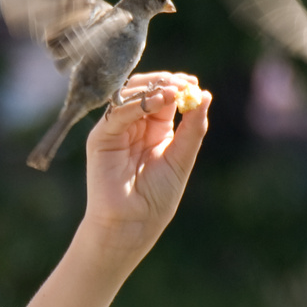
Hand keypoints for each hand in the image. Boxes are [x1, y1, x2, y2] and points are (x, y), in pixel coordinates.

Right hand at [80, 71, 210, 260]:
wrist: (133, 224)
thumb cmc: (156, 198)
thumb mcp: (182, 158)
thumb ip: (193, 129)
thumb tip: (205, 96)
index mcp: (154, 130)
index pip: (163, 96)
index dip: (177, 86)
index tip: (194, 83)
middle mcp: (134, 126)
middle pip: (144, 90)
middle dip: (165, 82)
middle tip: (184, 83)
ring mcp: (116, 130)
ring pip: (129, 96)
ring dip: (152, 89)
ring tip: (173, 92)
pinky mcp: (101, 138)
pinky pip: (117, 113)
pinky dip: (136, 104)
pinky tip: (156, 102)